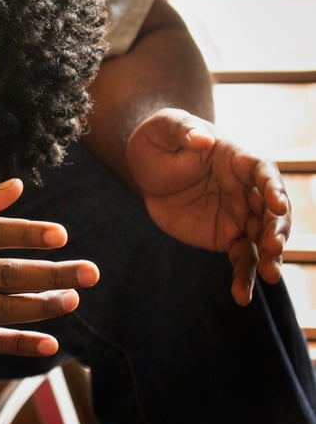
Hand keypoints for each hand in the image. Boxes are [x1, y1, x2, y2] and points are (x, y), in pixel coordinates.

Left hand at [126, 107, 290, 305]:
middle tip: (274, 247)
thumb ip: (183, 130)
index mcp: (238, 158)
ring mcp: (240, 214)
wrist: (146, 167)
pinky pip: (241, 258)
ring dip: (269, 257)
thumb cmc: (159, 138)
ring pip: (263, 238)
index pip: (263, 172)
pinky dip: (243, 277)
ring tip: (268, 276)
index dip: (273, 187)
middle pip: (272, 209)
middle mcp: (247, 188)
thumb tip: (203, 138)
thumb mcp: (164, 127)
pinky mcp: (227, 236)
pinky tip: (241, 296)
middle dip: (277, 227)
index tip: (277, 204)